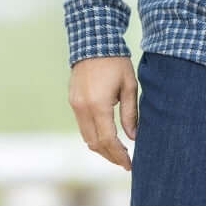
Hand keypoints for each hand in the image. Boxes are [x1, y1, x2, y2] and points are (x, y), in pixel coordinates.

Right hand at [68, 55, 137, 171]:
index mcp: (98, 105)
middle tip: (124, 161)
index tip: (129, 164)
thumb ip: (130, 113)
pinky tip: (105, 135)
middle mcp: (83, 108)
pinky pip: (82, 125)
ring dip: (101, 147)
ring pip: (86, 136)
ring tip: (117, 151)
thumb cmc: (116, 61)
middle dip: (110, 155)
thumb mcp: (129, 85)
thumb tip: (133, 137)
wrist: (93, 41)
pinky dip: (93, 135)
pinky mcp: (72, 100)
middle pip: (95, 143)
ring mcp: (75, 105)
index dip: (119, 155)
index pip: (108, 140)